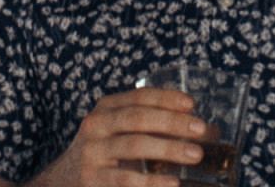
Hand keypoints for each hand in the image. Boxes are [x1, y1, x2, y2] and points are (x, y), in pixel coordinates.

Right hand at [29, 85, 206, 186]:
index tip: (191, 103)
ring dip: (168, 148)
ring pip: (133, 146)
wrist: (62, 182)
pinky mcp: (93, 181)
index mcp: (105, 109)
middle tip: (201, 130)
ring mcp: (92, 154)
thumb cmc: (105, 155)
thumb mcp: (120, 133)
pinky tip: (173, 183)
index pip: (138, 96)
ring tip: (196, 154)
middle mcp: (96, 126)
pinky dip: (152, 182)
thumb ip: (156, 128)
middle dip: (171, 122)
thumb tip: (212, 132)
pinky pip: (126, 180)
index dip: (165, 98)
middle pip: (137, 118)